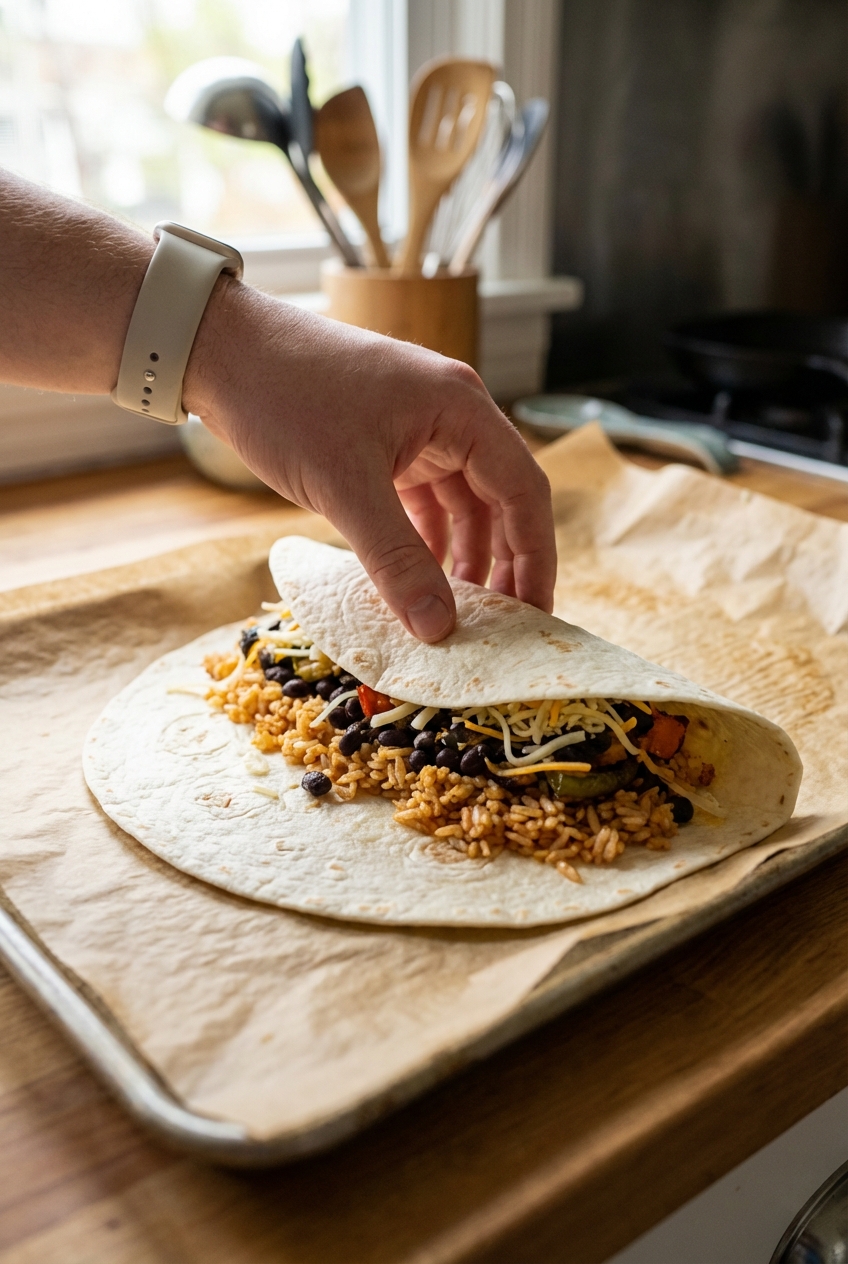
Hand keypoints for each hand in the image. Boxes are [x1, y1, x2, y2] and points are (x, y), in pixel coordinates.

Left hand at [184, 280, 555, 641]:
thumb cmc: (282, 397)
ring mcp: (419, 427)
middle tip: (504, 626)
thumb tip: (438, 628)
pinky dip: (425, 540)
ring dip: (463, 557)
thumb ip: (395, 560)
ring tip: (462, 614)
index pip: (524, 490)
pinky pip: (423, 500)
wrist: (219, 349)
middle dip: (505, 563)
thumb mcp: (344, 487)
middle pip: (501, 499)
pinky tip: (418, 581)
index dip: (535, 557)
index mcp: (460, 408)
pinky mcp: (387, 442)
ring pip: (462, 504)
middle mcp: (451, 414)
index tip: (536, 615)